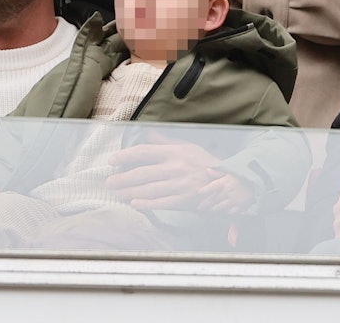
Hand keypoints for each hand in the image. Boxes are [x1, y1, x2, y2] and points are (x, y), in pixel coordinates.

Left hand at [106, 140, 222, 210]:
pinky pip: (161, 203)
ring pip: (149, 189)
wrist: (230, 182)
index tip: (112, 161)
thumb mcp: (187, 147)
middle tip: (109, 182)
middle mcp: (175, 168)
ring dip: (129, 192)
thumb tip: (146, 134)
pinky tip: (134, 203)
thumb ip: (164, 142)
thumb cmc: (205, 164)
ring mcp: (180, 185)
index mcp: (174, 153)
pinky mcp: (185, 200)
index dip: (125, 156)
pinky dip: (146, 204)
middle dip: (122, 178)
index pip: (144, 152)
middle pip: (142, 173)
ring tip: (117, 193)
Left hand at [197, 169, 254, 213]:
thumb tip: (207, 170)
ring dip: (212, 210)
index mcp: (223, 183)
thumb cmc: (241, 177)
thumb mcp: (229, 172)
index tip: (198, 194)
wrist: (256, 183)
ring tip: (208, 211)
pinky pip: (230, 212)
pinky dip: (225, 213)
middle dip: (204, 204)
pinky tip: (221, 213)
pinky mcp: (240, 207)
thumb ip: (217, 173)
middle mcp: (227, 192)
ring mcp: (233, 200)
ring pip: (219, 207)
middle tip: (198, 208)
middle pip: (212, 200)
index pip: (210, 187)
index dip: (203, 191)